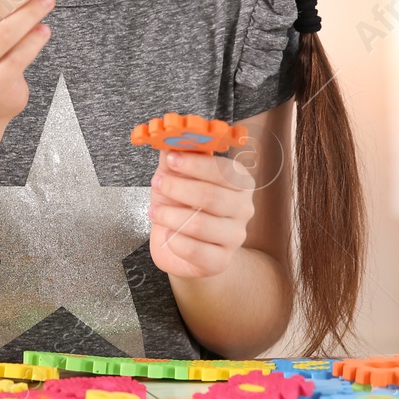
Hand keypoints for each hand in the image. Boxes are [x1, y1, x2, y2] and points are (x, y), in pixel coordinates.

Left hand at [148, 150, 255, 277]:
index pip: (225, 170)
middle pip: (212, 197)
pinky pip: (196, 251)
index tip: (171, 159)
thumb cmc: (182, 203)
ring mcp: (235, 237)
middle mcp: (244, 208)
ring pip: (201, 225)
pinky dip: (175, 241)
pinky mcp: (222, 261)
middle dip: (178, 188)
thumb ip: (176, 154)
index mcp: (239, 181)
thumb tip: (169, 137)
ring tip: (154, 211)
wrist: (182, 243)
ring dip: (170, 215)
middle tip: (157, 183)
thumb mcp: (177, 175)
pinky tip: (167, 234)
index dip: (196, 164)